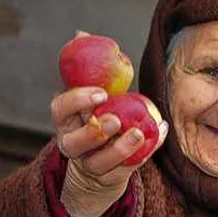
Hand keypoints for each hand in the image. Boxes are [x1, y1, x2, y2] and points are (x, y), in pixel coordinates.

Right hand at [52, 86, 167, 216]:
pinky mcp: (110, 176)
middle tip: (115, 120)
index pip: (60, 108)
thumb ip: (93, 74)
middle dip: (93, 132)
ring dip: (120, 149)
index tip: (102, 93)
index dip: (77, 101)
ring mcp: (90, 163)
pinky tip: (157, 135)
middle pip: (74, 142)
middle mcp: (73, 143)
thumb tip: (87, 40)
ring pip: (99, 162)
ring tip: (138, 134)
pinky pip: (127, 168)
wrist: (102, 161)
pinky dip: (145, 152)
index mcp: (67, 119)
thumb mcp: (95, 96)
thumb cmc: (99, 116)